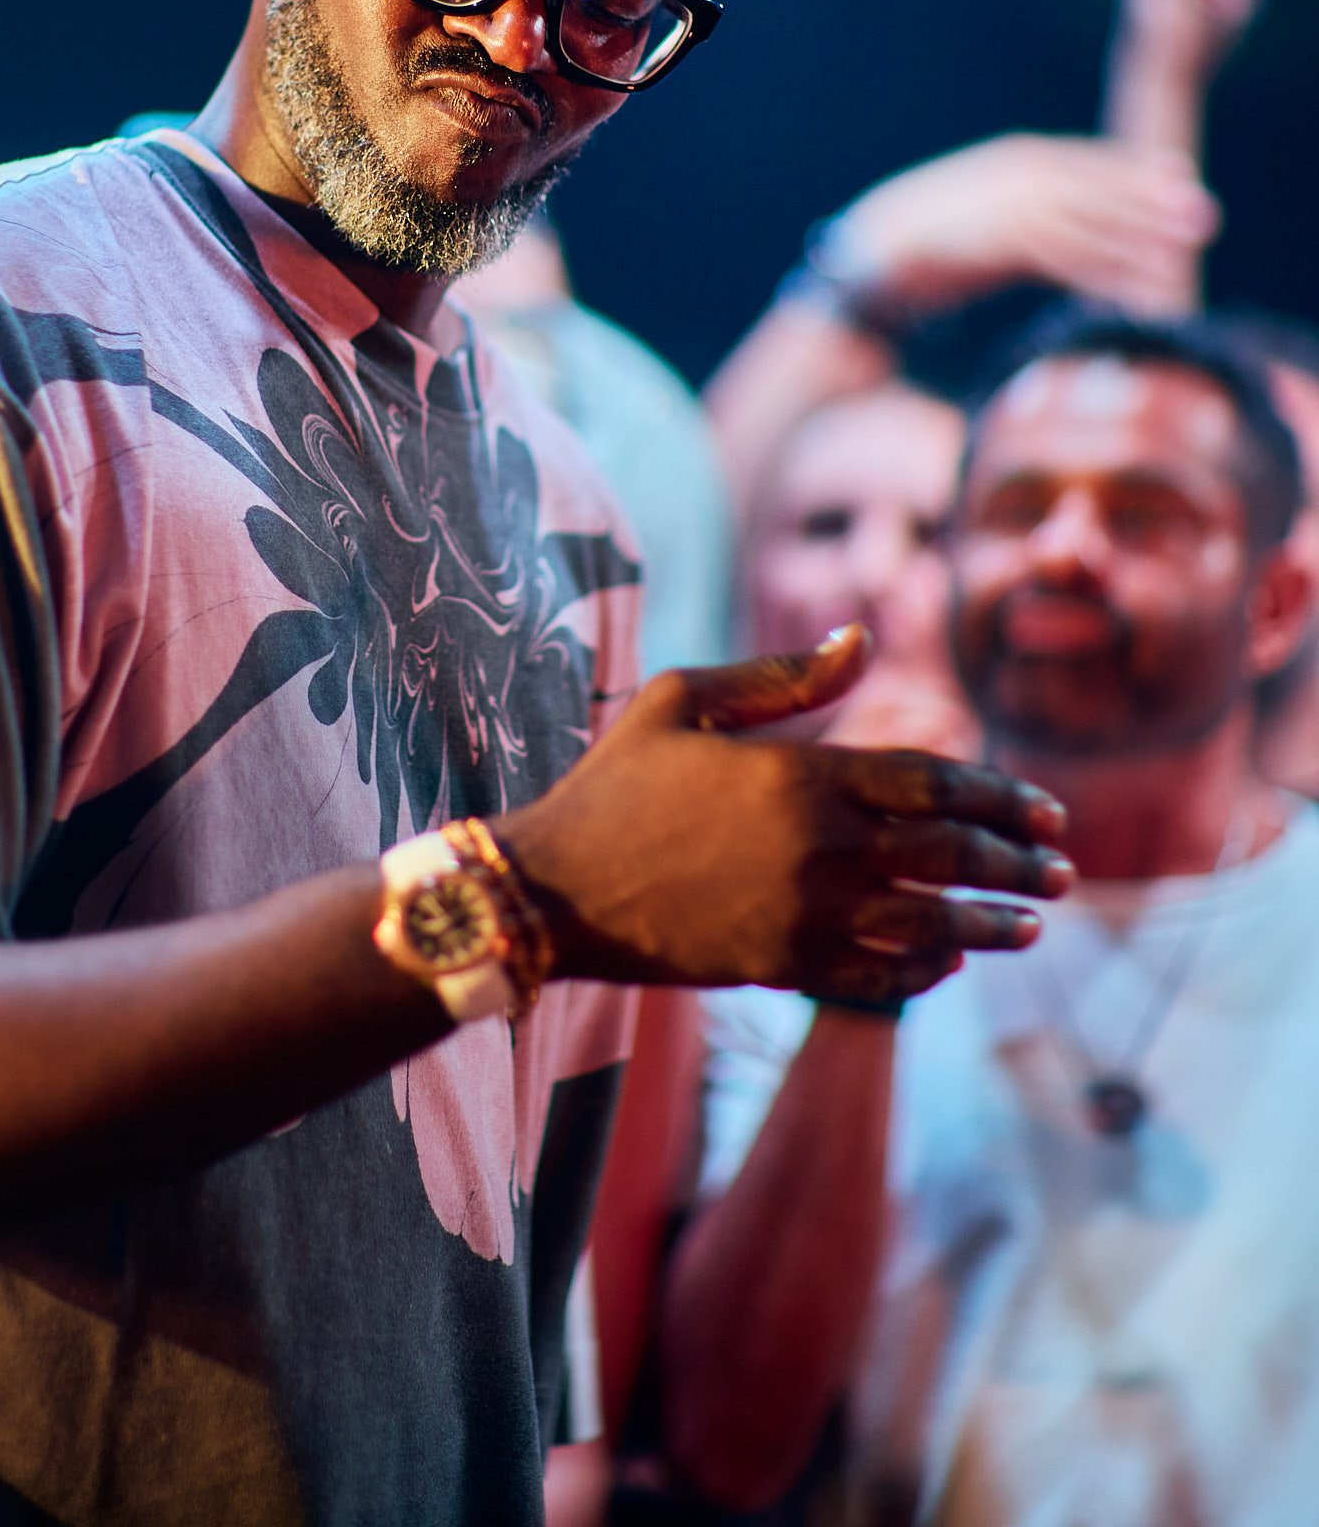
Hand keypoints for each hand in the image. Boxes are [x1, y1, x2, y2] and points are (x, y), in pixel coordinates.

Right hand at [497, 626, 1070, 1005]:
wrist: (554, 887)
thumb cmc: (615, 784)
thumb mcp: (685, 700)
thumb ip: (782, 676)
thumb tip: (861, 640)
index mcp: (801, 775)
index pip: (936, 781)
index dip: (1002, 796)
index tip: (1047, 811)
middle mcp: (817, 848)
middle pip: (949, 854)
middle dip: (1016, 864)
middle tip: (1063, 871)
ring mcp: (804, 915)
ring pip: (929, 923)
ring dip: (990, 924)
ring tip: (1031, 924)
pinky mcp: (782, 967)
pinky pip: (880, 976)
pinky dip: (927, 971)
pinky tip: (953, 961)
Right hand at [832, 133, 1217, 319]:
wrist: (863, 256)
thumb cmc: (916, 249)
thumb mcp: (978, 225)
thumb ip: (1020, 225)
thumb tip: (1048, 241)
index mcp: (1011, 161)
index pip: (1085, 161)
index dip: (1133, 169)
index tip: (1176, 177)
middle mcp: (1017, 175)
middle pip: (1100, 185)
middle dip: (1152, 199)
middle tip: (1203, 215)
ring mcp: (1010, 204)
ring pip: (1092, 219)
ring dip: (1141, 236)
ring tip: (1184, 253)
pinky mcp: (1001, 240)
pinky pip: (1067, 256)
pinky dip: (1105, 273)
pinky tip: (1134, 290)